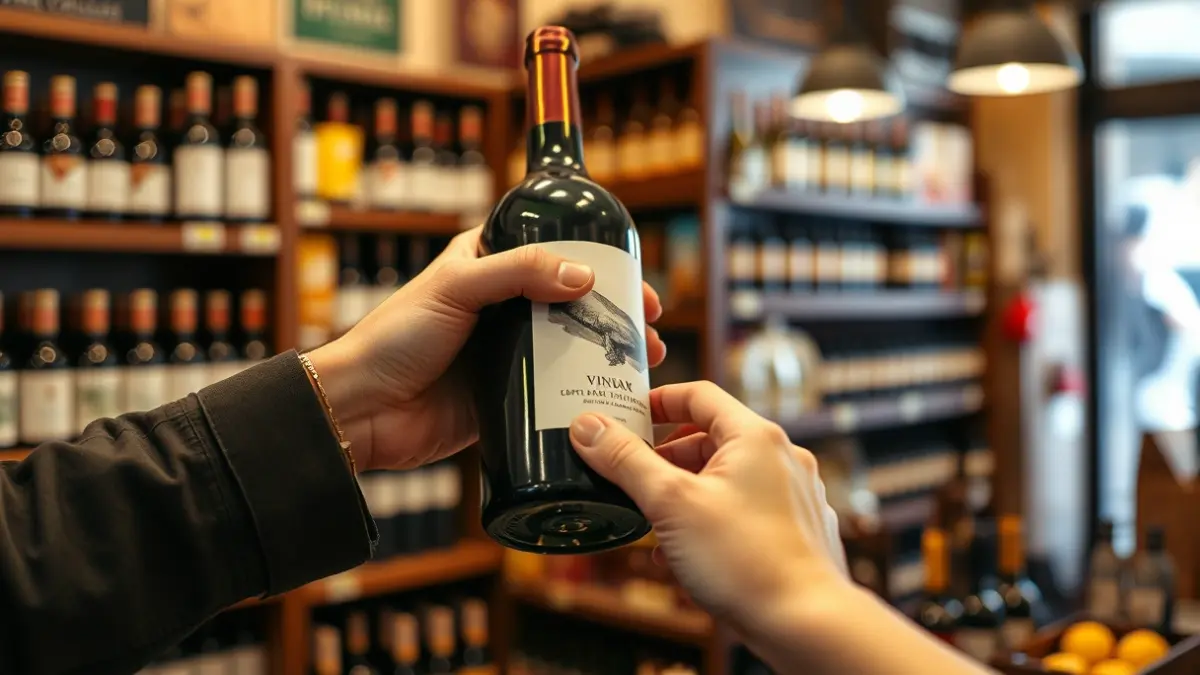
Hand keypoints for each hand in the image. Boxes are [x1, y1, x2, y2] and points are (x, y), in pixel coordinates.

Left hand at [306, 226, 666, 471]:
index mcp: (485, 266)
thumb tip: (585, 277)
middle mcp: (500, 307)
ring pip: (570, 346)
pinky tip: (616, 395)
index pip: (552, 250)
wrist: (362, 411)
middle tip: (651, 324)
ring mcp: (505, 353)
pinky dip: (587, 391)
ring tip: (647, 360)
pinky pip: (554, 391)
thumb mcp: (456, 288)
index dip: (597, 260)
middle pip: (571, 301)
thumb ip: (519, 273)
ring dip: (609, 351)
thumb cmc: (395, 339)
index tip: (634, 275)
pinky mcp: (506, 396)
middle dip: (616, 310)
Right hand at [568, 382, 849, 636]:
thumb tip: (588, 426)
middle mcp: (783, 458)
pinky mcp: (796, 531)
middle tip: (632, 473)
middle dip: (667, 456)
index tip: (627, 416)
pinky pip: (745, 509)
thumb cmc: (745, 560)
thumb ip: (626, 461)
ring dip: (687, 490)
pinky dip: (712, 517)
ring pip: (728, 477)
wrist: (805, 624)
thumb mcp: (670, 504)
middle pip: (712, 438)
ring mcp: (794, 495)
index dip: (658, 401)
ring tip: (655, 517)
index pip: (700, 395)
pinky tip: (686, 550)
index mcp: (755, 437)